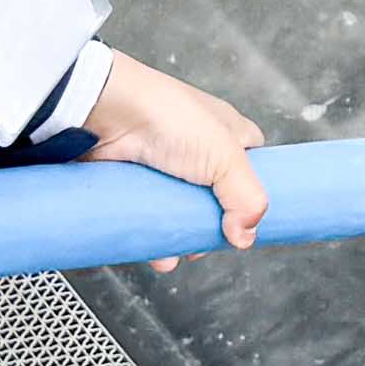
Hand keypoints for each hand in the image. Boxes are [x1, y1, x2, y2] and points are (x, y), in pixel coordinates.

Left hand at [87, 55, 267, 254]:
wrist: (110, 113)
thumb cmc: (171, 118)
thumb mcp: (227, 158)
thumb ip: (248, 199)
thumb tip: (245, 235)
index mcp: (227, 133)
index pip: (253, 165)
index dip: (254, 191)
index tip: (249, 218)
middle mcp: (197, 148)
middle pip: (216, 196)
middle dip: (214, 223)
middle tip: (210, 239)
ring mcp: (165, 166)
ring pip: (182, 210)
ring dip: (183, 235)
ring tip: (180, 250)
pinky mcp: (137, 180)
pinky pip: (150, 214)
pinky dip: (154, 235)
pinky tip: (157, 251)